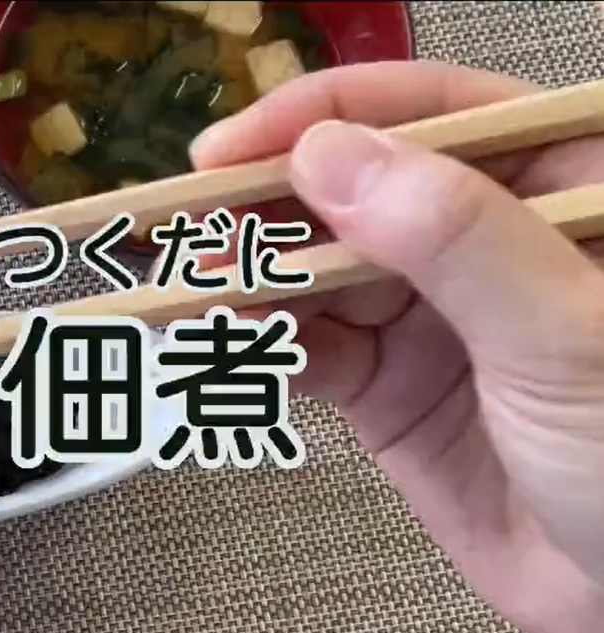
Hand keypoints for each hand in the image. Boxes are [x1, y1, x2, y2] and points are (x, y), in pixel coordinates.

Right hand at [188, 60, 603, 632]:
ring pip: (323, 272)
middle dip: (269, 207)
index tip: (234, 151)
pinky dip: (263, 345)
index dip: (326, 116)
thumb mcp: (562, 335)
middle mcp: (491, 244)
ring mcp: (439, 320)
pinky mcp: (395, 394)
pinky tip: (222, 342)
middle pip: (358, 190)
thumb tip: (328, 157)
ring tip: (190, 293)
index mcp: (564, 188)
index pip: (433, 115)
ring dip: (252, 280)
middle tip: (191, 231)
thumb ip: (454, 238)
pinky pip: (314, 350)